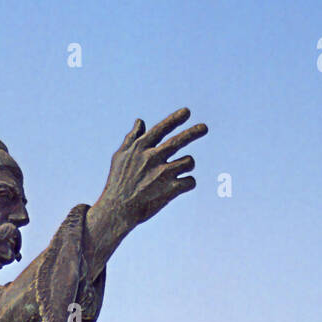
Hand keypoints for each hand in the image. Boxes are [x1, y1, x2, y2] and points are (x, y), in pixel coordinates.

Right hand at [97, 107, 207, 235]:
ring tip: (181, 169)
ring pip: (189, 162)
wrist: (118, 210)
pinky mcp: (170, 190)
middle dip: (194, 132)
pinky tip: (181, 186)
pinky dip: (188, 183)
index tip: (187, 112)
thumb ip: (132, 138)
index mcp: (141, 148)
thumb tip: (140, 121)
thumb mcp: (120, 157)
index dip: (175, 119)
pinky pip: (190, 182)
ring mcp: (163, 174)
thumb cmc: (117, 182)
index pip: (161, 129)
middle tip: (204, 128)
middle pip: (179, 141)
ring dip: (187, 164)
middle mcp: (153, 158)